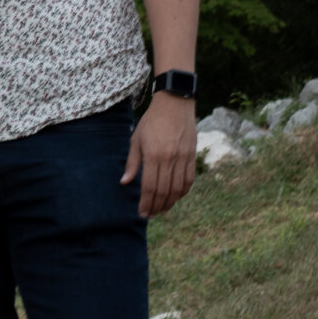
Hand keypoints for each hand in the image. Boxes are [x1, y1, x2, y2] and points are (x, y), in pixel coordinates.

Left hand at [123, 95, 196, 217]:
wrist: (175, 103)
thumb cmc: (152, 120)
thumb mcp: (136, 139)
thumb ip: (132, 162)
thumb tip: (125, 182)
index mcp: (154, 155)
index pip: (150, 187)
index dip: (146, 203)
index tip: (142, 213)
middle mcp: (170, 158)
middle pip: (164, 191)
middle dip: (157, 206)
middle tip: (151, 215)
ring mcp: (183, 157)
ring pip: (178, 188)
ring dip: (170, 202)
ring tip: (162, 209)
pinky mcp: (192, 155)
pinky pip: (189, 179)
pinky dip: (183, 191)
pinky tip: (176, 197)